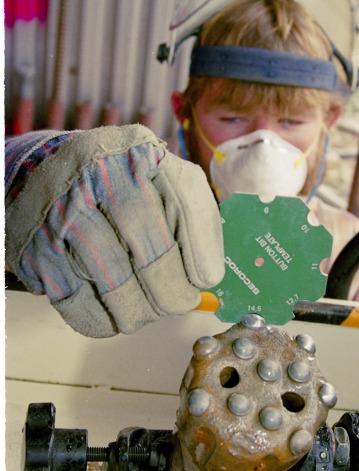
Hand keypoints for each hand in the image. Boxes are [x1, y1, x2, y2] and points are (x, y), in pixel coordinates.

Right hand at [5, 125, 223, 336]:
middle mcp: (99, 174)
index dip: (202, 249)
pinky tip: (113, 318)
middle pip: (147, 245)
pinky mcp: (35, 245)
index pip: (184, 200)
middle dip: (170, 288)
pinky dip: (99, 318)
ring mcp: (63, 209)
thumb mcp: (158, 179)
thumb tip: (210, 280)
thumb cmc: (118, 185)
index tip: (207, 280)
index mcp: (141, 152)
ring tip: (146, 313)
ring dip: (137, 309)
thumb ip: (190, 218)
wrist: (44, 173)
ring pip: (111, 277)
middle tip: (180, 304)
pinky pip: (73, 297)